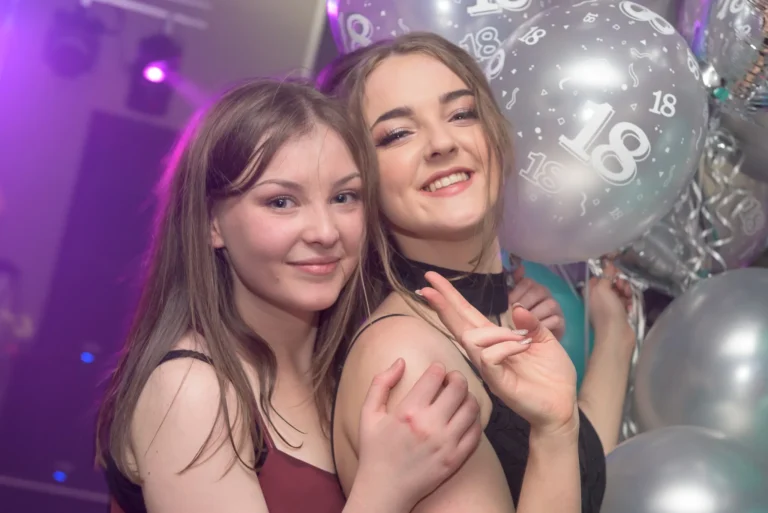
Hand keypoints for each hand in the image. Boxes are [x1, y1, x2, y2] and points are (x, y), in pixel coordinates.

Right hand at [355, 358, 482, 509]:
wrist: (384, 490)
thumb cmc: (374, 450)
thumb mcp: (368, 414)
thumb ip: (381, 383)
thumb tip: (400, 361)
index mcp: (408, 411)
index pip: (435, 375)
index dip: (437, 368)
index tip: (436, 370)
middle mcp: (430, 425)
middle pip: (458, 387)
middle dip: (456, 377)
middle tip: (451, 380)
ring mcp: (446, 443)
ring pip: (471, 407)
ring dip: (467, 397)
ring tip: (458, 398)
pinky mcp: (456, 459)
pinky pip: (476, 431)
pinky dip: (474, 420)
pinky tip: (463, 418)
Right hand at [420, 271, 577, 434]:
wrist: (563, 405)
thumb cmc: (552, 375)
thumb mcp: (545, 339)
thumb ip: (530, 322)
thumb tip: (515, 307)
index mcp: (495, 339)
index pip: (467, 314)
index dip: (450, 297)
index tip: (433, 279)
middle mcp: (486, 351)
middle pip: (457, 324)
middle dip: (443, 303)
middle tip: (426, 285)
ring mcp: (488, 368)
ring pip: (472, 338)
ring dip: (497, 332)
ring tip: (523, 339)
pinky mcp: (495, 381)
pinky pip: (489, 356)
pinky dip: (507, 347)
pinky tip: (524, 347)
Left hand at [507, 262, 565, 340]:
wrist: (534, 340)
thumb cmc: (520, 320)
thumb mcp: (512, 304)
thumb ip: (512, 286)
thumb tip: (519, 268)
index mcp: (532, 288)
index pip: (527, 282)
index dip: (516, 292)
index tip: (507, 304)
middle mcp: (545, 294)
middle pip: (538, 291)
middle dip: (524, 304)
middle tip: (513, 316)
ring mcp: (555, 307)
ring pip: (548, 305)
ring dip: (534, 316)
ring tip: (522, 325)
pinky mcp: (561, 321)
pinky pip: (555, 320)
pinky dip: (543, 326)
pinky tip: (533, 333)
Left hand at [585, 261, 633, 339]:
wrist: (617, 334)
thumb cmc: (607, 311)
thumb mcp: (602, 289)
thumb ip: (605, 276)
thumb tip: (608, 264)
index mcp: (592, 291)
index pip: (600, 276)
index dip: (609, 273)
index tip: (617, 273)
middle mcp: (600, 297)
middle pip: (613, 283)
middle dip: (621, 283)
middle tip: (623, 288)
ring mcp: (611, 306)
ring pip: (622, 291)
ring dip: (627, 292)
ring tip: (629, 298)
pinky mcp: (621, 313)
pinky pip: (628, 301)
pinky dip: (630, 303)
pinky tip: (630, 308)